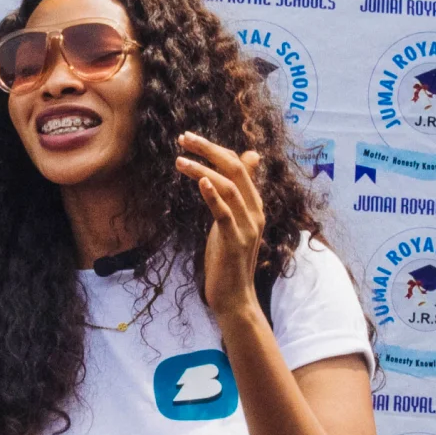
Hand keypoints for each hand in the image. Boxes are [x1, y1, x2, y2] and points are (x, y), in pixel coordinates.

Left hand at [177, 132, 266, 322]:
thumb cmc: (228, 260)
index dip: (215, 149)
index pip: (239, 165)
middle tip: (183, 138)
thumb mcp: (232, 223)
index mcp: (254, 205)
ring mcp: (247, 226)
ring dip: (202, 169)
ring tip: (179, 160)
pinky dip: (213, 194)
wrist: (235, 297)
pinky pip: (225, 212)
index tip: (189, 139)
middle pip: (236, 168)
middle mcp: (255, 211)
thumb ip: (235, 196)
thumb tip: (245, 164)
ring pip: (229, 186)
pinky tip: (201, 181)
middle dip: (209, 149)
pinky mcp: (235, 241)